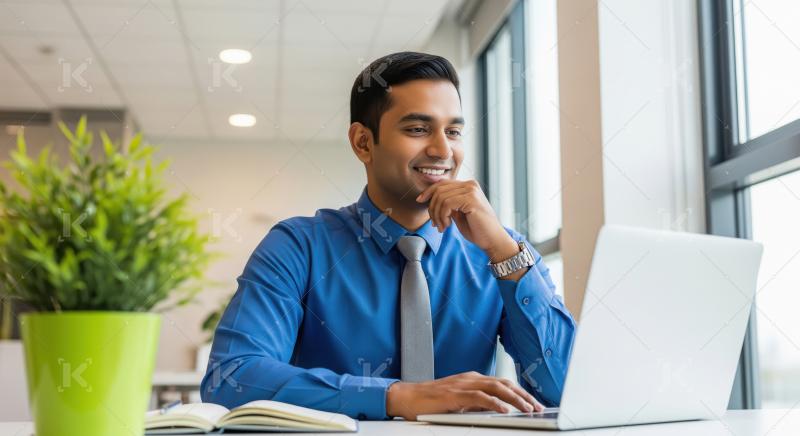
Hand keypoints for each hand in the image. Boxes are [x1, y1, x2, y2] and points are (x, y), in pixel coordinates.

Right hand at [385, 371, 543, 420]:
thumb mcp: (459, 402)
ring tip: (528, 409)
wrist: (407, 397)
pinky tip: (505, 410)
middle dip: (524, 395)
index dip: (520, 392)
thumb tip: (497, 411)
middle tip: (539, 407)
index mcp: (473, 380)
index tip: (534, 402)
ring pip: (496, 388)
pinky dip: (495, 403)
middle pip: (504, 383)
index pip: (503, 383)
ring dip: (515, 399)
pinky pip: (480, 397)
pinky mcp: (455, 394)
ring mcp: (463, 385)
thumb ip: (476, 404)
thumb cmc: (431, 402)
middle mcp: (471, 379)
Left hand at [416, 180, 518, 262]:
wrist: (492, 240)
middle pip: (439, 189)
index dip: (428, 191)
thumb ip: (447, 204)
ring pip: (441, 197)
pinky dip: (442, 216)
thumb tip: (429, 199)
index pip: (442, 183)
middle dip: (432, 208)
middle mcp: (470, 184)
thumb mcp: (458, 213)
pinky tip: (448, 225)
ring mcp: (471, 190)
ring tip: (442, 227)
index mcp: (467, 186)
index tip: (420, 201)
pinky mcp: (471, 199)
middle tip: (435, 224)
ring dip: (437, 215)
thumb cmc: (476, 229)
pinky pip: (447, 204)